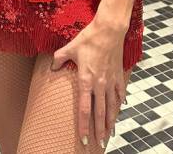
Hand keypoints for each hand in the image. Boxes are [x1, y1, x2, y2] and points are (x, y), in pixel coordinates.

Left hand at [51, 17, 126, 147]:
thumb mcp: (70, 47)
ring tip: (109, 134)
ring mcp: (111, 81)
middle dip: (99, 130)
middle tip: (98, 144)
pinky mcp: (119, 75)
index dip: (83, 125)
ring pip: (111, 107)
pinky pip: (120, 94)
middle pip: (100, 113)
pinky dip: (119, 105)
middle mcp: (100, 84)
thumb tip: (51, 67)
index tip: (83, 138)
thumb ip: (59, 58)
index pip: (84, 108)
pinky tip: (119, 112)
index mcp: (86, 79)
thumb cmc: (88, 38)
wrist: (109, 30)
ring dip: (110, 122)